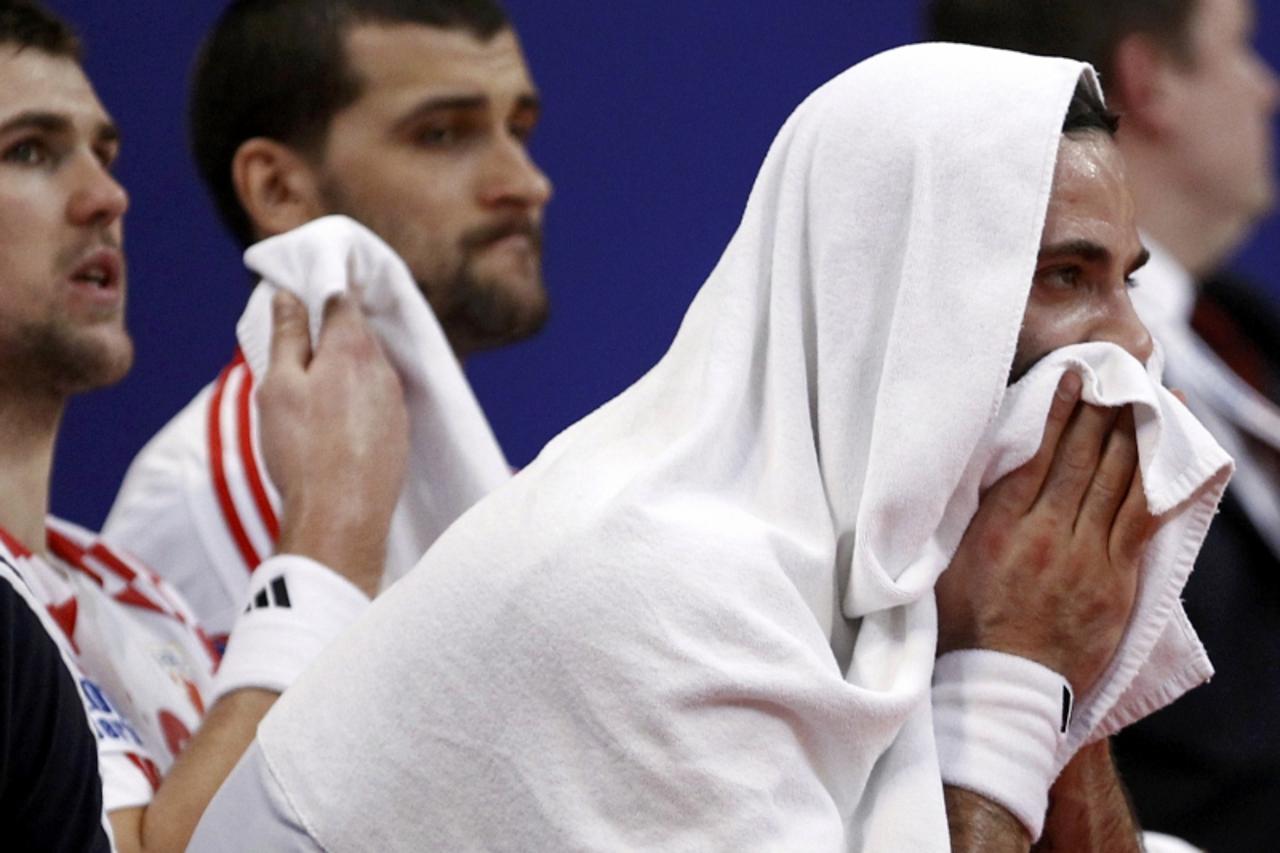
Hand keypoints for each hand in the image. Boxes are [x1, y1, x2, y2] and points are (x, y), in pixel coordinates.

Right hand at [256, 291, 408, 596]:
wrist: (342, 517)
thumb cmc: (302, 450)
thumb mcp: (279, 386)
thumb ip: (287, 336)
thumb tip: (289, 296)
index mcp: (352, 347)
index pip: (342, 299)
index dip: (321, 292)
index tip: (301, 295)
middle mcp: (382, 369)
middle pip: (357, 334)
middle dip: (329, 334)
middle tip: (296, 347)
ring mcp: (396, 402)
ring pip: (368, 369)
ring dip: (343, 369)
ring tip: (310, 393)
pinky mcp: (400, 432)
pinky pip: (377, 401)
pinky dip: (356, 400)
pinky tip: (334, 424)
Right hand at [935, 371, 1158, 694]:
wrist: (1004, 685)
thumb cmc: (967, 628)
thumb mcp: (947, 566)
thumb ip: (967, 520)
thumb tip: (974, 475)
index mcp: (999, 528)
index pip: (1035, 456)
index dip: (1057, 413)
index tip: (1070, 379)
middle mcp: (1045, 534)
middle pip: (1080, 459)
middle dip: (1098, 413)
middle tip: (1113, 375)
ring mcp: (1085, 556)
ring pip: (1114, 482)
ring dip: (1129, 436)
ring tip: (1142, 401)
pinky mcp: (1115, 579)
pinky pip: (1141, 520)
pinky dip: (1155, 483)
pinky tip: (1165, 456)